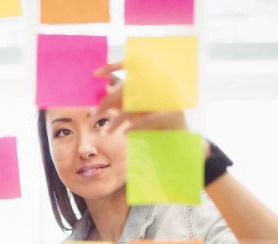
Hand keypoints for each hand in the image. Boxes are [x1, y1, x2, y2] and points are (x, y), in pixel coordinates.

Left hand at [91, 62, 209, 158]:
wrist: (184, 142)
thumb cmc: (159, 126)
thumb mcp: (138, 113)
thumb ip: (125, 102)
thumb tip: (106, 91)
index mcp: (153, 82)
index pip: (133, 66)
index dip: (113, 66)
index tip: (96, 74)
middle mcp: (161, 87)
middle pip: (127, 89)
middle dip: (107, 102)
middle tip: (93, 115)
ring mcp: (168, 100)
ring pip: (135, 107)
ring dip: (116, 121)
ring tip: (106, 132)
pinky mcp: (174, 114)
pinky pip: (148, 119)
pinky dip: (134, 127)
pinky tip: (124, 134)